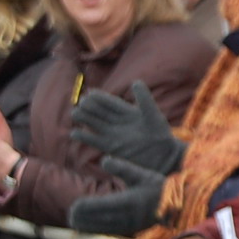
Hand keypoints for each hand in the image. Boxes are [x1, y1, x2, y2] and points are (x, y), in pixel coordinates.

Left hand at [67, 157, 167, 234]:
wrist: (179, 207)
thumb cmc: (160, 187)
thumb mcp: (142, 173)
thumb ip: (122, 167)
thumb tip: (104, 158)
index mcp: (129, 200)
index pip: (102, 205)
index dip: (86, 207)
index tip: (74, 206)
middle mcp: (127, 215)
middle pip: (99, 219)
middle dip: (84, 218)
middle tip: (70, 215)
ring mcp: (129, 224)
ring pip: (103, 227)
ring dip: (88, 226)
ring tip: (75, 223)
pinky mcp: (131, 229)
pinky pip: (111, 231)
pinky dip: (98, 230)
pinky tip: (89, 229)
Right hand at [71, 81, 185, 173]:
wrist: (164, 156)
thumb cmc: (160, 134)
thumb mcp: (152, 114)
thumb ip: (144, 99)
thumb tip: (135, 82)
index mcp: (128, 112)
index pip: (111, 103)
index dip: (101, 98)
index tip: (90, 93)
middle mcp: (119, 122)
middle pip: (101, 113)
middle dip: (90, 108)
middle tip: (81, 102)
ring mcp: (114, 135)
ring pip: (96, 125)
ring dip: (85, 119)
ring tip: (75, 113)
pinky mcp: (112, 148)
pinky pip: (95, 141)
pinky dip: (85, 137)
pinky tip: (75, 133)